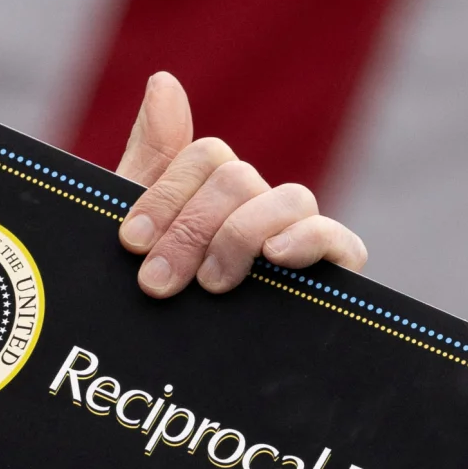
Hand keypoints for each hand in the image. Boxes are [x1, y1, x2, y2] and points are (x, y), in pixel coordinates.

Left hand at [115, 72, 366, 297]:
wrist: (170, 387)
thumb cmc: (149, 301)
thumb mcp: (135, 236)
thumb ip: (148, 162)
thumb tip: (164, 80)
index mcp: (207, 195)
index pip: (205, 157)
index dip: (165, 196)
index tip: (129, 243)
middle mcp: (253, 208)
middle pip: (237, 178)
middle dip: (190, 229)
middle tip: (157, 282)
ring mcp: (292, 239)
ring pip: (285, 197)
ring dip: (239, 236)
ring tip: (212, 284)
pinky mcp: (328, 276)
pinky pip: (338, 240)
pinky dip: (307, 241)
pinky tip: (275, 259)